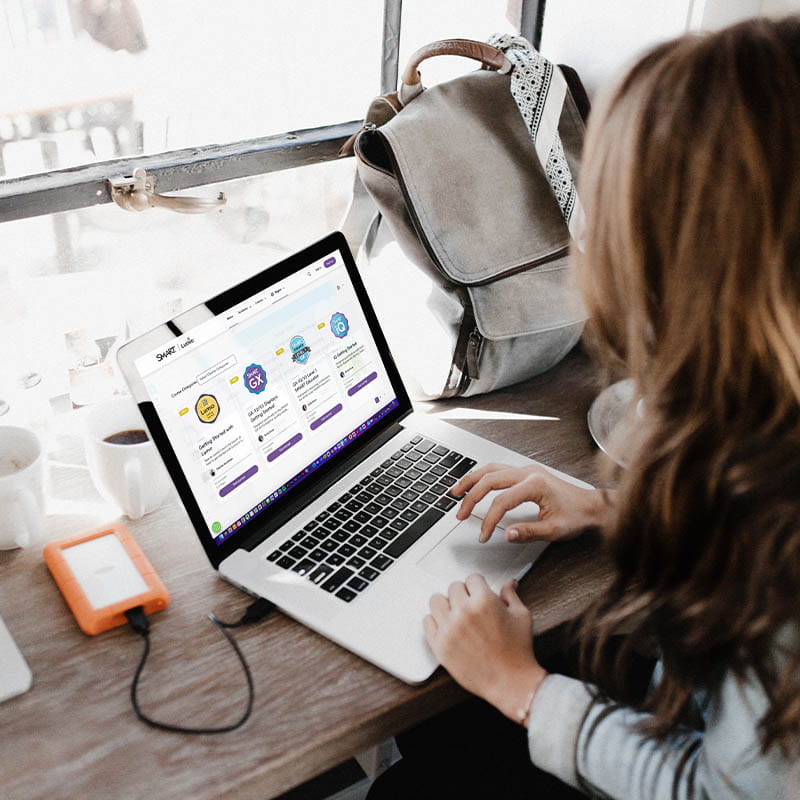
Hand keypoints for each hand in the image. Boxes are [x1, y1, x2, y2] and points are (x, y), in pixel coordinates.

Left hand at [424, 574, 546, 724]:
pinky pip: (427, 621)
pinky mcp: (439, 645)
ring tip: (456, 614)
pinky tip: (447, 627)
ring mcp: (449, 628)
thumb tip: (509, 583)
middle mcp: (464, 612)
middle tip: (471, 606)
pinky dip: (436, 622)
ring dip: (446, 605)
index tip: (479, 593)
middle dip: (464, 594)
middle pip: (453, 587)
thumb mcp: (521, 616)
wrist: (511, 683)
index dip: (478, 586)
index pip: (472, 578)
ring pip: (436, 600)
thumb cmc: (518, 652)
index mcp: (484, 601)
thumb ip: (510, 595)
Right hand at [452, 463, 611, 542]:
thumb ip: (529, 532)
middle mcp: (528, 473)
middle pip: (490, 479)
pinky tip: (474, 484)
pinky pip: (498, 469)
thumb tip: (506, 534)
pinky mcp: (526, 472)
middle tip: (460, 514)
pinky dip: (482, 476)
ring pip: (491, 469)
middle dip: (471, 497)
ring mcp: (526, 470)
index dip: (489, 520)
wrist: (592, 505)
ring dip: (471, 480)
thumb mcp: (554, 530)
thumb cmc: (577, 516)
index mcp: (535, 485)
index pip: (501, 501)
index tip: (484, 535)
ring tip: (456, 492)